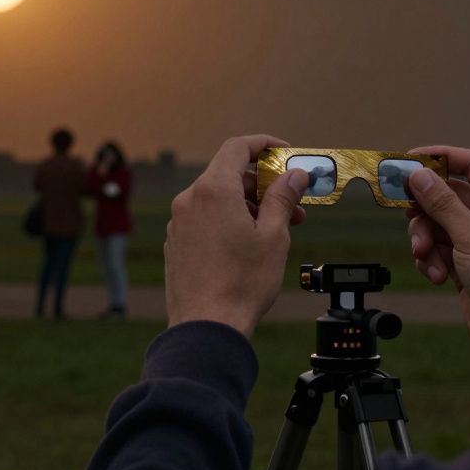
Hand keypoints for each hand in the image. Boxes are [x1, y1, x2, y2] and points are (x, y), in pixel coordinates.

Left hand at [165, 135, 308, 336]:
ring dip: (248, 205)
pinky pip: (204, 218)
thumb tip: (294, 175)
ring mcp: (178, 222)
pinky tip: (249, 242)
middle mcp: (189, 200)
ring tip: (278, 228)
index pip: (237, 148)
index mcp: (213, 190)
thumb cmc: (241, 283)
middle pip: (228, 174)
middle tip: (293, 202)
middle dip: (263, 184)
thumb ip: (283, 198)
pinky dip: (228, 219)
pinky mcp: (175, 242)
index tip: (285, 153)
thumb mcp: (273, 235)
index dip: (264, 145)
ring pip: (217, 199)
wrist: (206, 325)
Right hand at [405, 146, 469, 384]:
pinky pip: (437, 247)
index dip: (438, 157)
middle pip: (444, 195)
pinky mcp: (465, 260)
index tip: (407, 161)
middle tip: (406, 215)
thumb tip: (417, 174)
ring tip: (428, 257)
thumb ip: (441, 202)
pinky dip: (432, 259)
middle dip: (424, 211)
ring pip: (435, 223)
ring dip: (425, 240)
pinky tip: (439, 276)